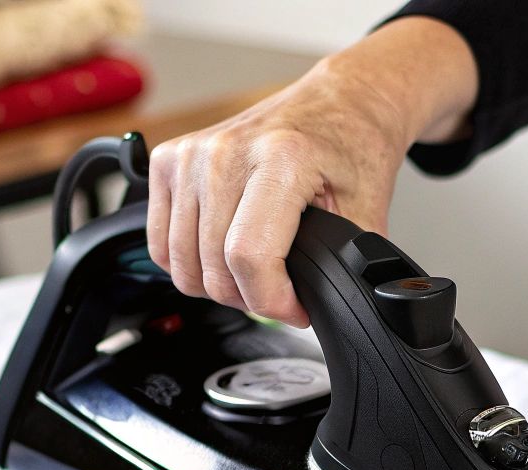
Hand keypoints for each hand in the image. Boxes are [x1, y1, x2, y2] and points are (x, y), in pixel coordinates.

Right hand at [145, 17, 476, 327]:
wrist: (339, 103)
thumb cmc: (351, 148)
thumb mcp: (366, 211)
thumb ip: (344, 263)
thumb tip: (326, 305)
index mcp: (280, 158)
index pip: (249, 258)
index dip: (273, 301)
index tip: (296, 308)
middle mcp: (225, 152)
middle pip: (213, 268)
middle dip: (250, 299)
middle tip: (282, 292)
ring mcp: (190, 154)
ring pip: (182, 264)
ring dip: (220, 286)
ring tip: (257, 273)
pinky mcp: (168, 160)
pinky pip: (161, 244)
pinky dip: (190, 264)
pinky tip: (225, 256)